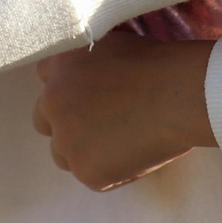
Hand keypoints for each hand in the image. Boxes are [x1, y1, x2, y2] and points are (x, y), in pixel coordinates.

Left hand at [31, 29, 215, 191]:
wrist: (177, 96)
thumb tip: (89, 78)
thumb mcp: (112, 45)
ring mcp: (66, 140)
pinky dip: (113, 171)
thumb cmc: (158, 66)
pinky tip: (138, 155)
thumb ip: (87, 62)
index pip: (45, 78)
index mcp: (59, 65)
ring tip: (122, 142)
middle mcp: (51, 102)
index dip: (67, 88)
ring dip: (84, 151)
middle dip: (66, 124)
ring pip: (64, 155)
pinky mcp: (87, 171)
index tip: (88, 95)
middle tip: (101, 125)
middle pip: (43, 121)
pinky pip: (94, 177)